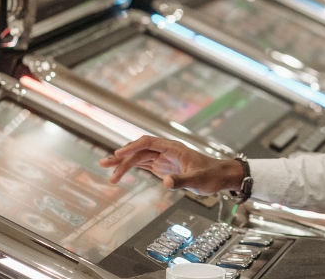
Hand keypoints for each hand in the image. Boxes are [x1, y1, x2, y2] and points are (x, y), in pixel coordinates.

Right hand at [99, 136, 241, 194]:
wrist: (221, 177)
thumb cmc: (212, 176)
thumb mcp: (198, 180)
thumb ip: (182, 181)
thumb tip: (165, 182)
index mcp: (174, 148)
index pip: (148, 142)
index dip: (132, 147)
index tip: (118, 154)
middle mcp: (167, 151)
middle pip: (140, 150)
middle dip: (121, 157)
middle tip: (103, 164)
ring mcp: (164, 158)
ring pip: (139, 158)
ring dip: (124, 164)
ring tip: (108, 174)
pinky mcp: (164, 167)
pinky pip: (144, 165)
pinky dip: (132, 169)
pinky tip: (120, 173)